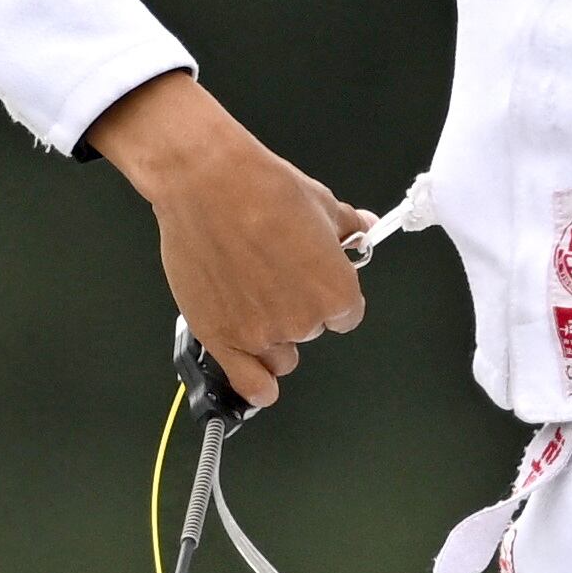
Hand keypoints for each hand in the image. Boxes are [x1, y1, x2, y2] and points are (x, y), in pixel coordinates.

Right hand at [86, 72, 367, 405]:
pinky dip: (255, 386)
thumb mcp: (324, 205)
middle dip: (299, 308)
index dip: (331, 296)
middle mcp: (303, 321)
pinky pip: (248, 382)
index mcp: (337, 293)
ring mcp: (260, 334)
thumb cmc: (265, 191)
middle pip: (311, 330)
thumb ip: (347, 230)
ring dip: (273, 338)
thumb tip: (363, 229)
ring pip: (280, 355)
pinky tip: (259, 386)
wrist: (208, 185)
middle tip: (274, 276)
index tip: (316, 283)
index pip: (347, 315)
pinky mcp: (220, 337)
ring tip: (253, 303)